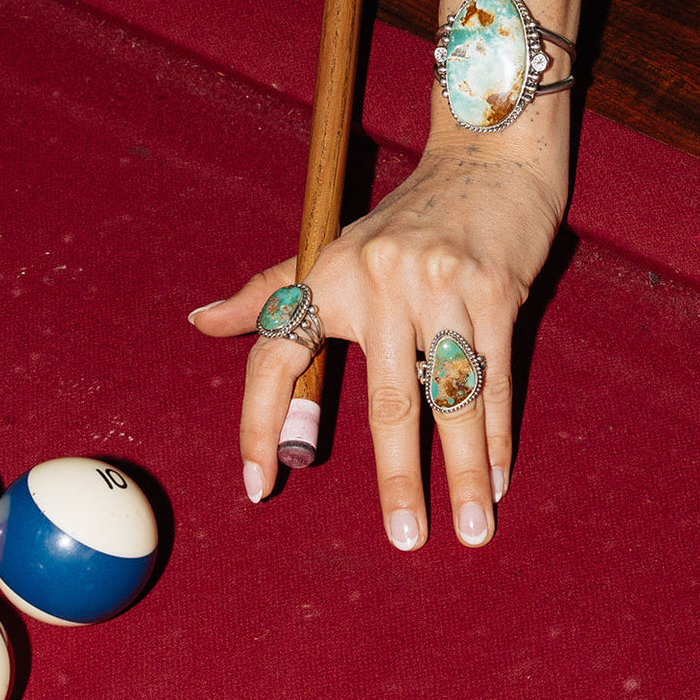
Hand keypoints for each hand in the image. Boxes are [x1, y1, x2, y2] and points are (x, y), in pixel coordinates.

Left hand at [191, 106, 568, 549]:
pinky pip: (495, 378)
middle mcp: (378, 281)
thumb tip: (199, 323)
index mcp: (328, 275)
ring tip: (474, 528)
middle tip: (404, 539)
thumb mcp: (333, 248)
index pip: (275, 355)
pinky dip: (499, 434)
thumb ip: (271, 293)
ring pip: (451, 397)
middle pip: (386, 401)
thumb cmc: (405, 218)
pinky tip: (500, 478)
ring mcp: (441, 286)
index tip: (260, 487)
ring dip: (464, 470)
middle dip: (398, 477)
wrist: (487, 159)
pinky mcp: (495, 290)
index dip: (258, 424)